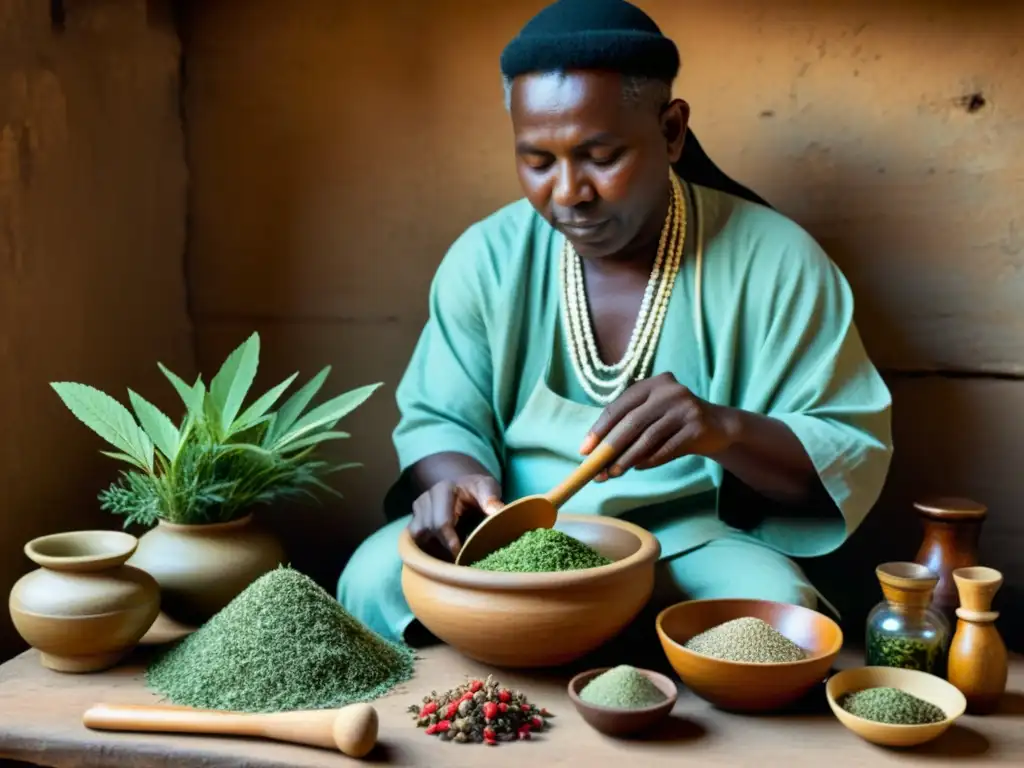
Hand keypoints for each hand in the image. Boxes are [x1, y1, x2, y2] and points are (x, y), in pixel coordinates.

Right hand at [408, 474, 502, 556]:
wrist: (464, 488)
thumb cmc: (477, 490)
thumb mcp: (487, 488)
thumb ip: (491, 498)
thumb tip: (496, 512)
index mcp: (443, 490)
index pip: (441, 522)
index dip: (451, 542)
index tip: (462, 556)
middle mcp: (425, 499)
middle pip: (426, 531)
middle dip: (442, 548)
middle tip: (460, 561)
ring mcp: (417, 511)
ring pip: (417, 537)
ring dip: (432, 550)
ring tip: (450, 559)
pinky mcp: (414, 522)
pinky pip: (415, 542)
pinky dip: (428, 550)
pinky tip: (442, 556)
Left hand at [580, 373, 737, 479]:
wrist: (719, 426)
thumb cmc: (675, 423)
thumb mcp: (652, 415)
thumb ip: (628, 427)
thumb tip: (596, 454)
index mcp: (651, 384)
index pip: (618, 407)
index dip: (599, 429)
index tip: (584, 450)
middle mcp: (668, 391)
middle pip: (631, 422)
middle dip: (611, 447)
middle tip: (596, 468)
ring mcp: (685, 407)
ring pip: (648, 437)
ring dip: (628, 458)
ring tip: (614, 473)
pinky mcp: (697, 426)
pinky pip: (667, 447)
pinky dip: (651, 459)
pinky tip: (639, 467)